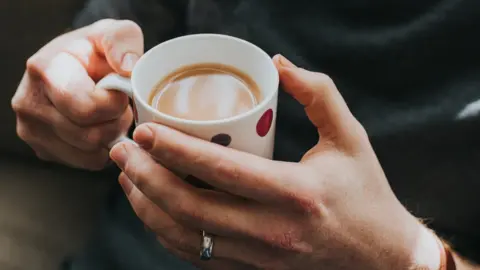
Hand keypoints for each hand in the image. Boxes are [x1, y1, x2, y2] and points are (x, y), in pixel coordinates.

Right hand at [11, 19, 141, 169]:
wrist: (76, 64)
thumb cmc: (98, 50)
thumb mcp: (116, 33)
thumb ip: (123, 41)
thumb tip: (126, 68)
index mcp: (46, 70)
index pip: (87, 108)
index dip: (116, 104)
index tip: (121, 90)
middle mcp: (29, 103)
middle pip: (90, 136)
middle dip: (117, 122)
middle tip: (120, 106)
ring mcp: (32, 130)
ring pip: (90, 154)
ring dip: (111, 137)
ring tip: (110, 114)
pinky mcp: (42, 149)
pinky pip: (87, 163)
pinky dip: (103, 150)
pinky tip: (101, 127)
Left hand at [110, 55, 441, 268]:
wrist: (380, 258)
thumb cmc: (366, 193)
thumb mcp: (350, 138)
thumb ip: (318, 94)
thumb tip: (279, 64)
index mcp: (296, 193)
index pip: (222, 170)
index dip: (175, 150)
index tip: (144, 131)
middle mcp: (273, 231)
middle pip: (190, 208)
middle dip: (145, 178)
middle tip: (121, 150)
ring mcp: (260, 258)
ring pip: (186, 237)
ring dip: (147, 208)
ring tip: (126, 178)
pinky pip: (198, 256)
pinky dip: (167, 233)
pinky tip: (152, 210)